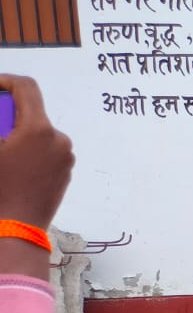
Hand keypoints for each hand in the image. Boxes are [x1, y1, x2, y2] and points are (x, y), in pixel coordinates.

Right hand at [0, 76, 73, 280]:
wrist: (14, 230)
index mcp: (38, 129)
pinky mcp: (66, 172)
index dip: (6, 82)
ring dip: (16, 134)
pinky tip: (12, 166)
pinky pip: (45, 150)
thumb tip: (4, 125)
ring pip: (37, 132)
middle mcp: (58, 139)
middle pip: (31, 113)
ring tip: (3, 153)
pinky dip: (27, 149)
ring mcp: (66, 157)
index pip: (27, 88)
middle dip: (7, 116)